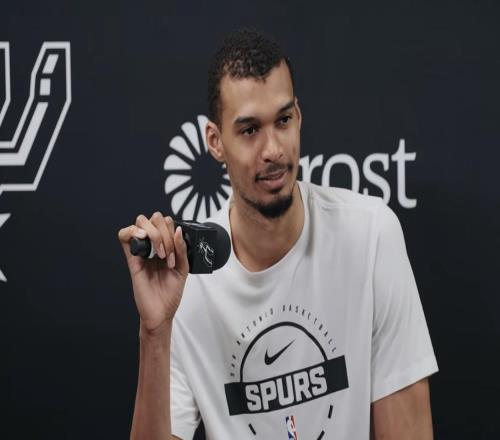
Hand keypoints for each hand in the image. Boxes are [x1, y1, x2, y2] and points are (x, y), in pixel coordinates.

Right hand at [118, 212, 188, 333]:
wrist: (161, 311)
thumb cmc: (171, 292)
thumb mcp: (183, 268)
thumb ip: (182, 249)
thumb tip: (178, 230)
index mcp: (166, 245)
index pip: (167, 222)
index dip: (173, 231)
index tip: (177, 252)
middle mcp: (153, 244)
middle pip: (154, 218)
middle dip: (165, 233)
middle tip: (167, 255)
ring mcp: (142, 249)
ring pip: (141, 222)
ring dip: (154, 234)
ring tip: (159, 254)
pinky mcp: (131, 258)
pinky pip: (124, 235)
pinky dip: (133, 232)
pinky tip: (144, 242)